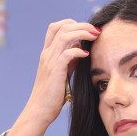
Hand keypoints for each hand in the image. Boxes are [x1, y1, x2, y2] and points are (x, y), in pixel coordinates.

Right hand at [0, 20, 99, 135]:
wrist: (40, 111)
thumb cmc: (51, 95)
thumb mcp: (62, 74)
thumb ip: (70, 61)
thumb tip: (80, 49)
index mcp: (47, 53)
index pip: (56, 27)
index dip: (72, 24)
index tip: (87, 29)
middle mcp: (47, 54)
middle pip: (62, 27)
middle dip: (81, 25)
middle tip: (96, 30)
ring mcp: (49, 61)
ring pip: (65, 36)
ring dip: (82, 33)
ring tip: (95, 37)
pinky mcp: (55, 71)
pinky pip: (67, 54)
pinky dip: (78, 51)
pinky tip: (87, 55)